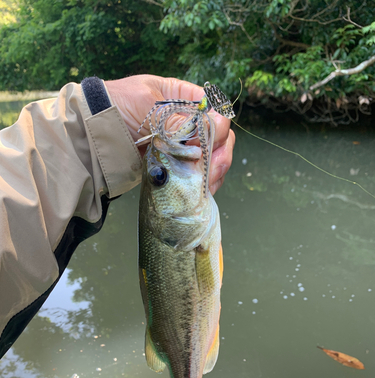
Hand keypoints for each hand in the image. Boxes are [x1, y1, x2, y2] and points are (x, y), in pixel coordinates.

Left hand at [105, 75, 234, 194]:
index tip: (210, 139)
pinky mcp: (175, 166)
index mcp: (181, 97)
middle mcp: (187, 120)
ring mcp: (182, 145)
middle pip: (219, 135)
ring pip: (212, 157)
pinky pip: (198, 174)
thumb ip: (178, 120)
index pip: (214, 109)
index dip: (218, 124)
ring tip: (207, 184)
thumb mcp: (147, 107)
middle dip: (219, 152)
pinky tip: (202, 191)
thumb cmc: (115, 109)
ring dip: (214, 170)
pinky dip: (203, 183)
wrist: (89, 136)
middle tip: (212, 169)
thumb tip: (208, 131)